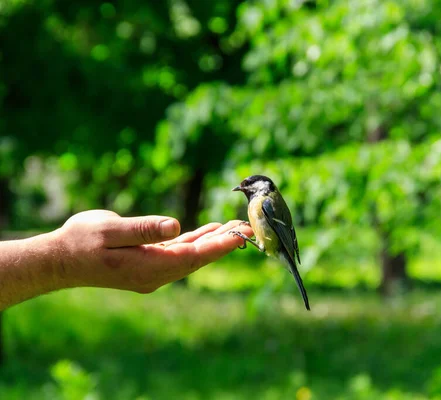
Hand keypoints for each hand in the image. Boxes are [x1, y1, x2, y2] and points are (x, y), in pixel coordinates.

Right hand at [55, 210, 252, 292]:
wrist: (60, 260)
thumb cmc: (81, 242)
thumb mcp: (110, 229)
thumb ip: (143, 228)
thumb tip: (175, 226)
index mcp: (149, 267)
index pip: (193, 257)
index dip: (219, 245)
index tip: (241, 235)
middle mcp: (156, 274)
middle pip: (198, 258)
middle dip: (224, 242)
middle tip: (248, 226)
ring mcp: (153, 271)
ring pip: (191, 255)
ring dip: (213, 241)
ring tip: (235, 227)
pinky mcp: (149, 264)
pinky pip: (179, 253)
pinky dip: (196, 241)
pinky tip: (209, 231)